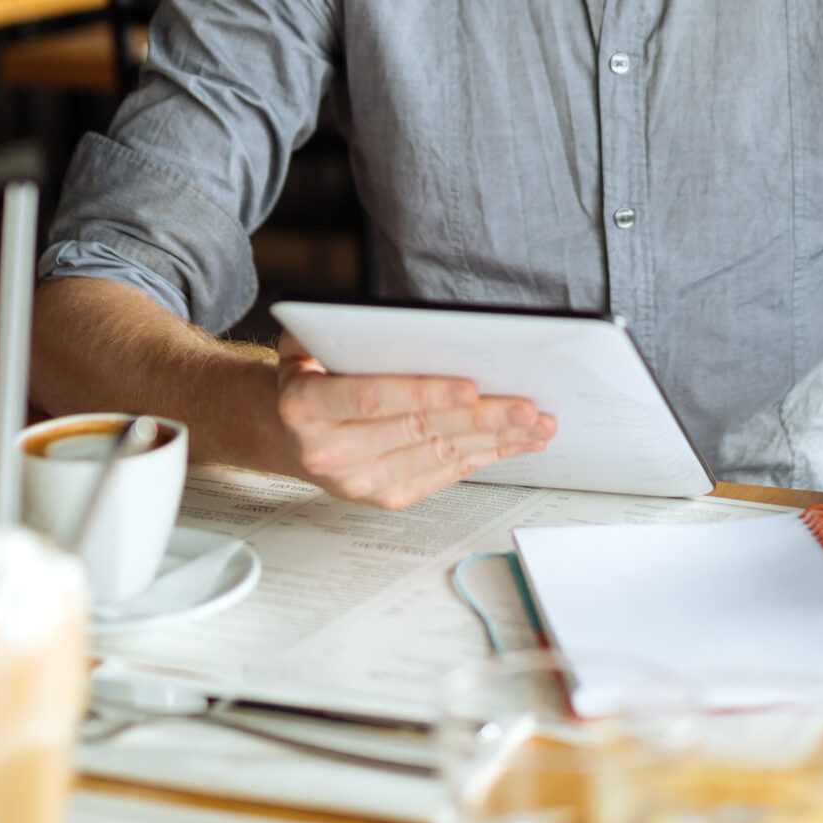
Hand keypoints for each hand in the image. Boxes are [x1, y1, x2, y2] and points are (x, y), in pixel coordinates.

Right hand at [271, 338, 554, 509]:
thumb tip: (397, 324)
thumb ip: (337, 332)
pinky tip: (513, 443)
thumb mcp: (305, 343)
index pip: (374, 398)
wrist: (288, 433)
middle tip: (526, 406)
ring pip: (440, 455)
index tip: (471, 386)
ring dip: (494, 440)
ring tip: (534, 423)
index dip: (425, 393)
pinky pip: (444, 475)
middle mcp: (330, 451)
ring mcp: (359, 481)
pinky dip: (484, 456)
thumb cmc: (310, 379)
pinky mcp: (385, 497)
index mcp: (307, 406)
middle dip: (480, 418)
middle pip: (418, 430)